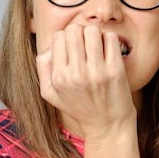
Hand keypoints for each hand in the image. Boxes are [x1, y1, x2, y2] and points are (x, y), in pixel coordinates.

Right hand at [36, 24, 136, 140]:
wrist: (107, 127)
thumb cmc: (80, 107)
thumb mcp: (50, 94)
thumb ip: (43, 67)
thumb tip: (50, 46)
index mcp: (58, 78)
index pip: (58, 37)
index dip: (67, 38)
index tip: (74, 48)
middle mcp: (75, 74)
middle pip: (74, 30)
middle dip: (81, 33)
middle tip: (87, 45)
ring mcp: (96, 72)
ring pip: (93, 31)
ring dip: (96, 35)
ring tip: (98, 47)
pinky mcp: (115, 71)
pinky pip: (111, 38)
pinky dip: (110, 40)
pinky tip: (109, 51)